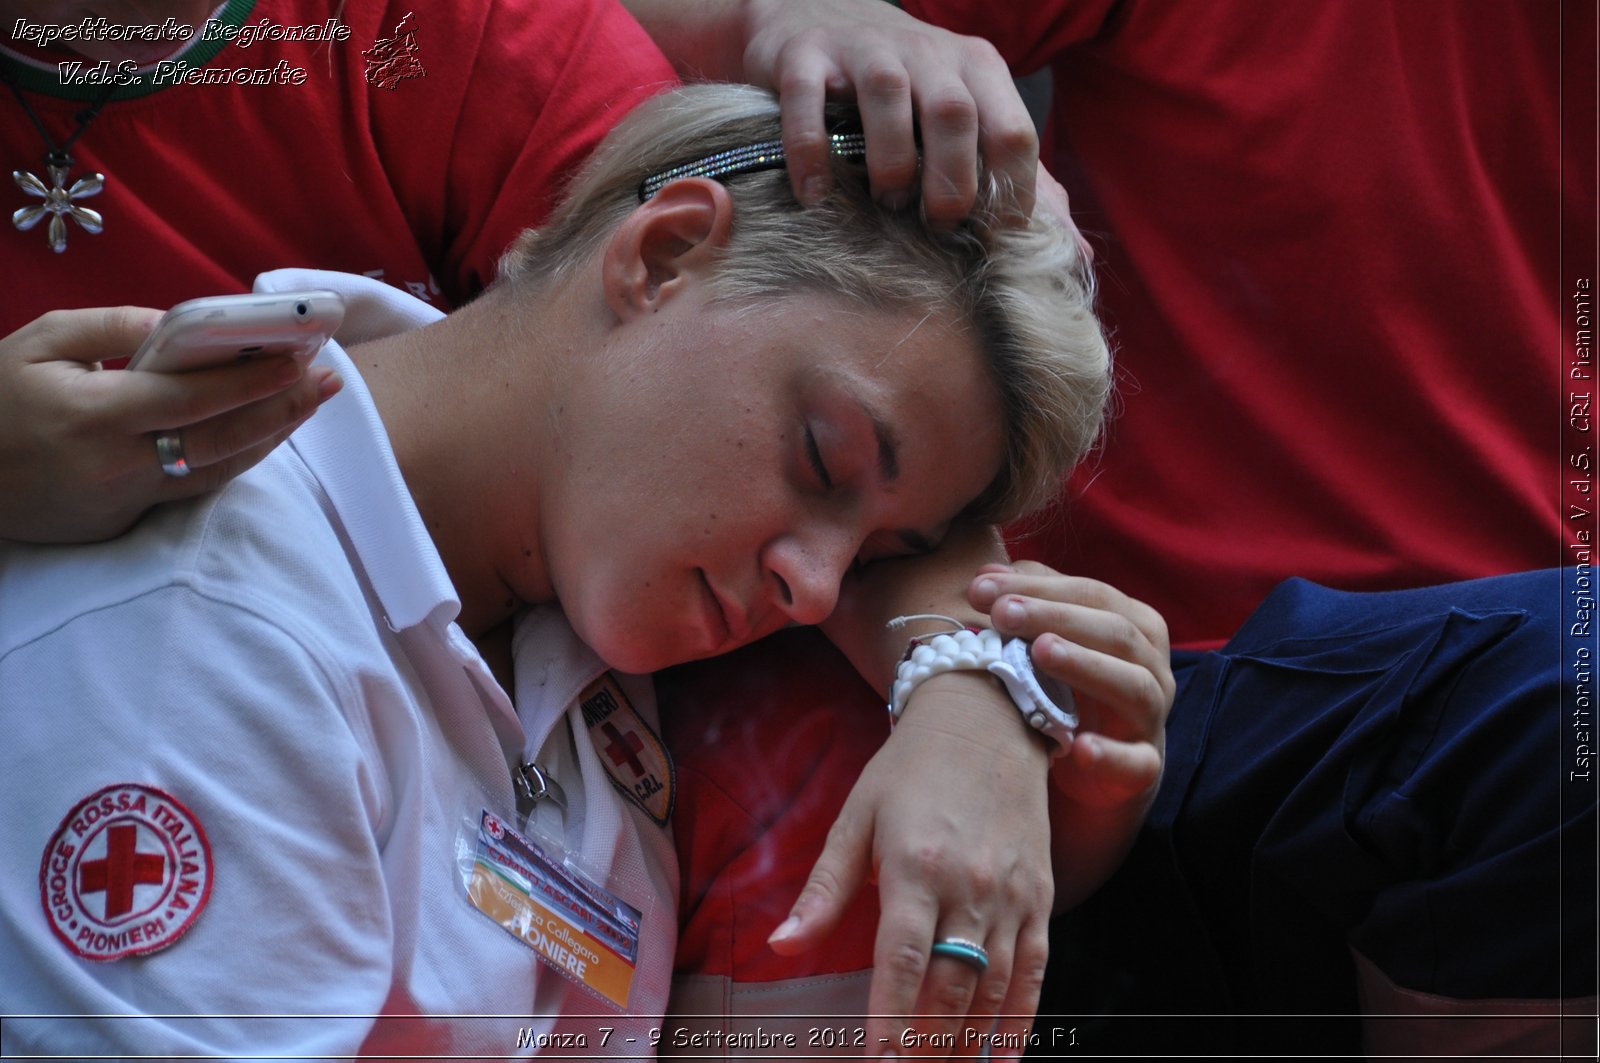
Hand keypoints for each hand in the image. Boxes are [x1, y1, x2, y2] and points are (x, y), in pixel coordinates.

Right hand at [0, 307, 339, 542]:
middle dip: (283, 409)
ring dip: (270, 437)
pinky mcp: (124, 523)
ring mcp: (124, 500)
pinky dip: (233, 461)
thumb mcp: (40, 342)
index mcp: (96, 414)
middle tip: (328, 381)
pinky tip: (262, 436)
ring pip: (217, 471)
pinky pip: (193, 489)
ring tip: (307, 404)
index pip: (196, 398)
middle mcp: (119, 464)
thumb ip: (113, 328)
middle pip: (222, 439)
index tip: (300, 358)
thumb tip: (180, 323)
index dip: (253, 380)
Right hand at [740, 0, 1039, 224]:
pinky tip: (817, 194)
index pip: (1013, 132)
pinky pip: (809, 100)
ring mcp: (866, 49)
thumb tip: (1076, 256)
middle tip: (936, 225)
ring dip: (891, 162)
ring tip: (886, 202)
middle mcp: (928, 52)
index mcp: (979, 70)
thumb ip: (1023, 183)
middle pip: (955, 114)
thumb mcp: (972, 122)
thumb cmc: (907, 90)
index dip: (1009, 195)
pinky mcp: (807, 54)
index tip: (989, 241)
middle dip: (951, 182)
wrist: (816, 17)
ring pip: (889, 96)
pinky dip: (812, 151)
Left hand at [769, 670, 1052, 1059]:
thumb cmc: (910, 770)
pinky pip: (1036, 970)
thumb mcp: (856, 817)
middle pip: (951, 985)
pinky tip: (1002, 1055)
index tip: (877, 1062)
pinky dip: (1021, 1019)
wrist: (987, 719)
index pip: (900, 959)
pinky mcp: (1043, 896)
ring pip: (995, 986)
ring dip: (969, 1041)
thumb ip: (825, 889)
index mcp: (915, 865)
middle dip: (927, 1043)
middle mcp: (970, 885)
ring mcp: (1013, 894)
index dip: (889, 1018)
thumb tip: (781, 945)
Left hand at [970, 562, 1172, 907]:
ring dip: (1086, 666)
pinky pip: (1136, 762)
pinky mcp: (1143, 770)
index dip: (1037, 586)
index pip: (1090, 593)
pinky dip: (1111, 754)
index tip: (980, 587)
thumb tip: (985, 574)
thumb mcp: (1052, 643)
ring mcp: (1150, 719)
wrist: (1097, 773)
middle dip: (1055, 616)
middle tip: (1002, 613)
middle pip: (1114, 631)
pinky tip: (1080, 747)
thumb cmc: (1069, 693)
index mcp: (1134, 626)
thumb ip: (1029, 603)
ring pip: (1133, 685)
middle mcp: (1150, 667)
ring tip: (1041, 652)